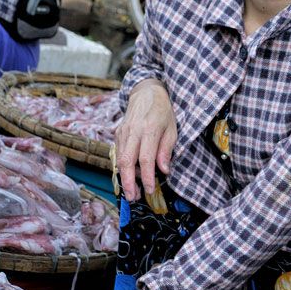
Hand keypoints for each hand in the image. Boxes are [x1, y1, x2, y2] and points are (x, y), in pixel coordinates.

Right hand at [114, 79, 176, 201]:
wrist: (146, 92)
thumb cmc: (162, 111)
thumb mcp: (172, 128)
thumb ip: (166, 150)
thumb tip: (164, 170)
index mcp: (149, 129)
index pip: (145, 158)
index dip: (147, 177)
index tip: (149, 189)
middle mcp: (133, 131)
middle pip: (126, 161)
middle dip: (128, 182)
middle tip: (133, 197)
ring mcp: (123, 132)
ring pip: (119, 159)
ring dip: (125, 177)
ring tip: (133, 190)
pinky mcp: (118, 133)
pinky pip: (118, 153)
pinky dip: (123, 167)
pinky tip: (132, 174)